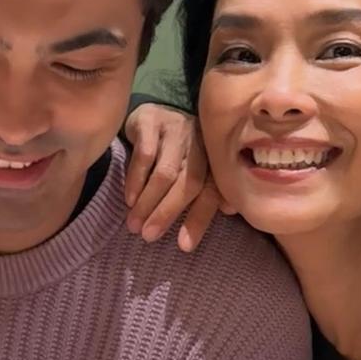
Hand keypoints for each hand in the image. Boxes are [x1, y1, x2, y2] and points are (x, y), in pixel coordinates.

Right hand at [122, 101, 225, 252]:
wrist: (151, 113)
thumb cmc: (175, 151)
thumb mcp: (193, 168)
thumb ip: (209, 191)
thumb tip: (231, 210)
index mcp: (214, 158)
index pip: (211, 192)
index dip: (199, 220)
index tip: (183, 246)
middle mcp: (199, 142)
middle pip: (189, 183)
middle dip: (168, 213)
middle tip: (149, 236)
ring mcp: (176, 128)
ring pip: (166, 172)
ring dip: (148, 202)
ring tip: (134, 225)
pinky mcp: (151, 120)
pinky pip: (145, 155)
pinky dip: (136, 181)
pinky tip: (130, 199)